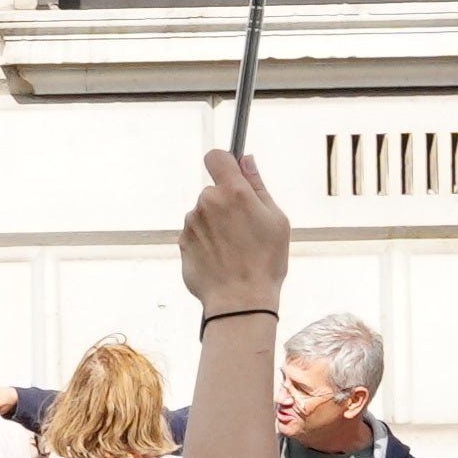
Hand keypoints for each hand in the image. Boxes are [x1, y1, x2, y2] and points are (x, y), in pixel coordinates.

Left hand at [181, 147, 294, 316]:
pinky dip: (206, 241)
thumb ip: (257, 185)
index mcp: (233, 192)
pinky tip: (220, 258)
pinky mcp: (181, 241)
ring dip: (215, 224)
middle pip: (213, 190)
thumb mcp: (276, 220)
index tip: (232, 174)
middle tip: (245, 228)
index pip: (216, 157)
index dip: (224, 162)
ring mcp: (191, 222)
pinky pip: (195, 233)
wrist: (240, 300)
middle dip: (226, 202)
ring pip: (203, 213)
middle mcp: (207, 203)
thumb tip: (246, 159)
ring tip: (234, 249)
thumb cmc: (265, 261)